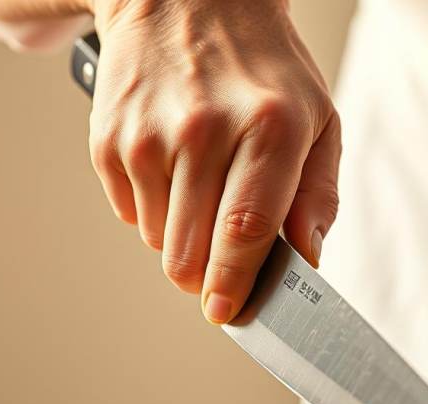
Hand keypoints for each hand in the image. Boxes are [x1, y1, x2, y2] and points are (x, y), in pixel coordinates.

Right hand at [87, 0, 339, 322]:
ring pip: (159, 241)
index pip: (247, 227)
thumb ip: (319, 193)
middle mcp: (204, 129)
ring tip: (201, 184)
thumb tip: (305, 258)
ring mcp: (148, 135)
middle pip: (193, 250)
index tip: (229, 313)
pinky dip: (153, 210)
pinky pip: (129, 215)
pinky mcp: (109, 140)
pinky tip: (172, 167)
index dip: (236, 282)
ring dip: (182, 237)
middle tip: (222, 264)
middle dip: (208, 276)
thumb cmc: (261, 68)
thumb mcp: (316, 117)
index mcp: (270, 125)